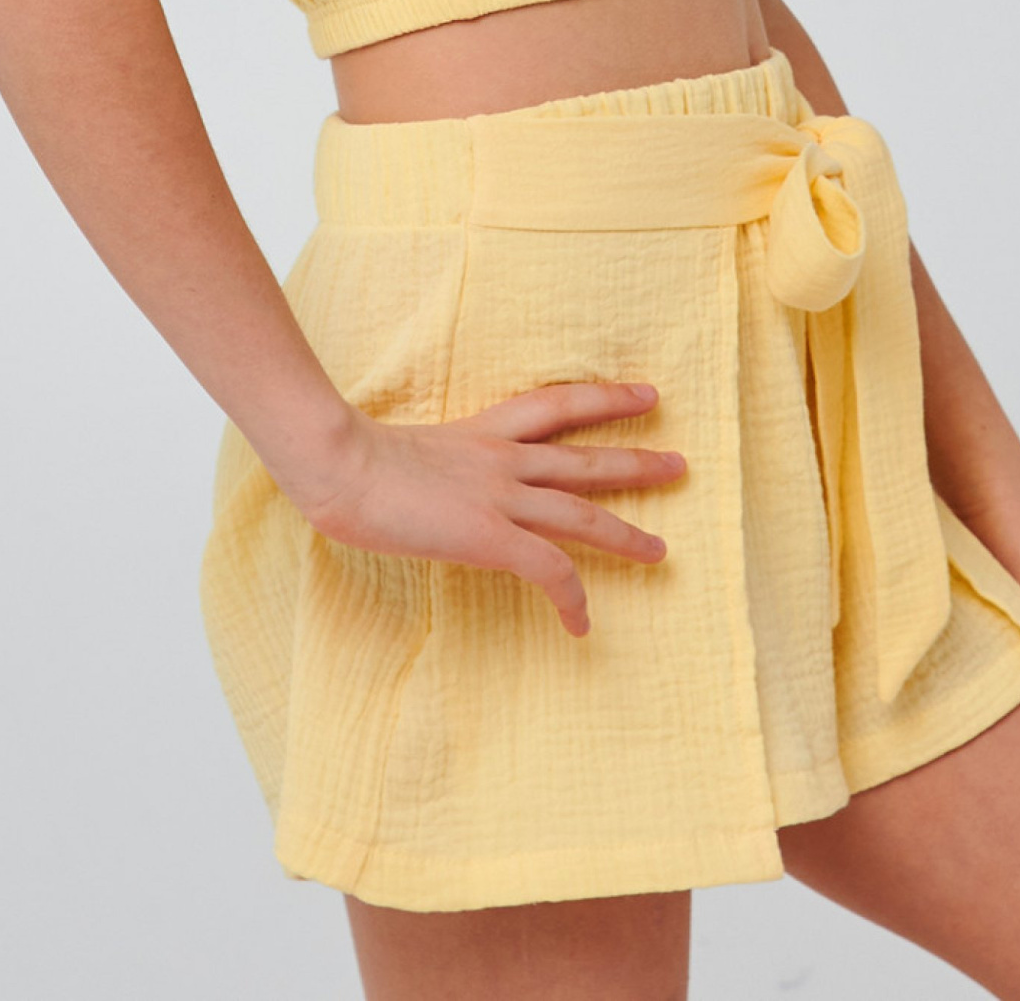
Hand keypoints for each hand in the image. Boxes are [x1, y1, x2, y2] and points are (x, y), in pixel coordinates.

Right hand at [284, 380, 686, 637]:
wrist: (340, 463)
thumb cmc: (347, 458)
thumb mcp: (398, 451)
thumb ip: (425, 465)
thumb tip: (420, 485)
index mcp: (481, 433)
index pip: (556, 406)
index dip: (604, 398)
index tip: (643, 393)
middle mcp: (502, 459)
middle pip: (585, 457)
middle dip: (636, 461)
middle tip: (679, 463)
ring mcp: (500, 497)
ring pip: (583, 513)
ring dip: (627, 533)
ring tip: (661, 552)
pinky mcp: (491, 535)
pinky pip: (550, 570)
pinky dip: (572, 598)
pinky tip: (582, 625)